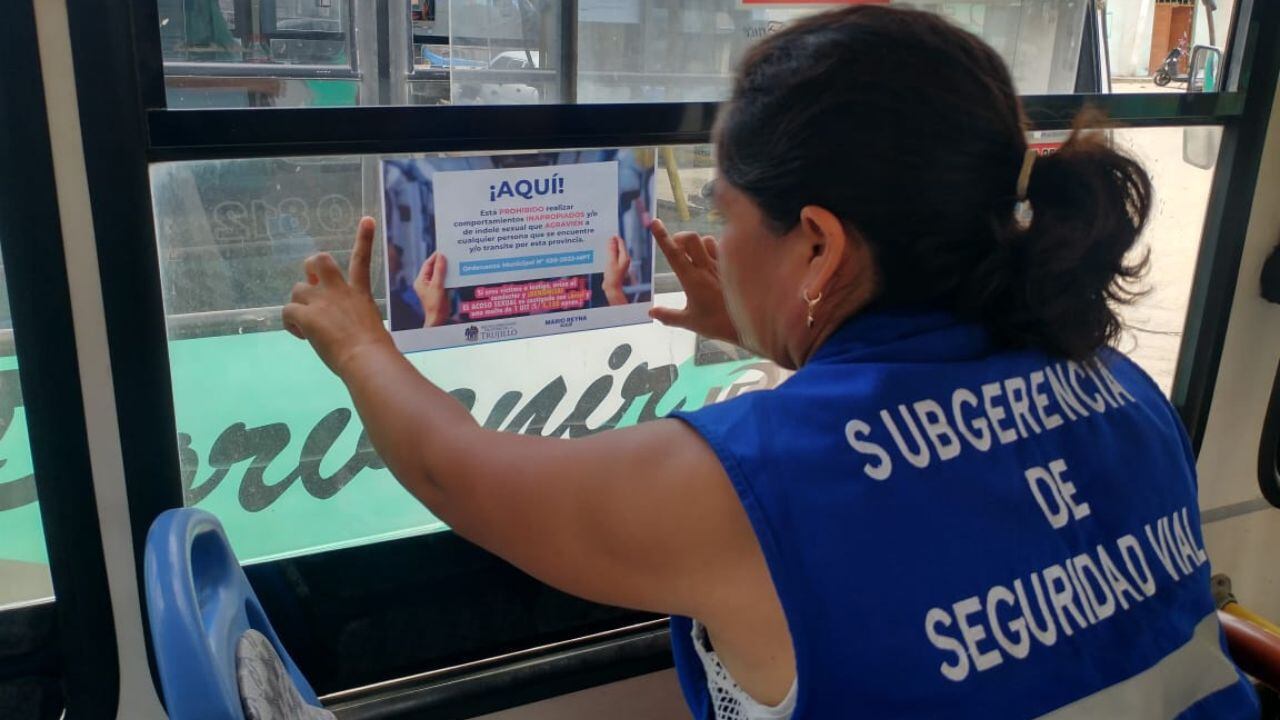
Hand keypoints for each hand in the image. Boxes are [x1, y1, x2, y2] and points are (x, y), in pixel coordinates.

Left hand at [284, 217, 395, 377]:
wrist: (366, 359)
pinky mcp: (306, 316)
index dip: (364, 238)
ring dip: (299, 305)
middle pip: (319, 262)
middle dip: (311, 268)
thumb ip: (359, 320)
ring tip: (306, 325)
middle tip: (311, 282)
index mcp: (360, 294)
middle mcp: (339, 291)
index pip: (361, 260)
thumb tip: (353, 333)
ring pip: (297, 290)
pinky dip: (290, 324)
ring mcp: (321, 302)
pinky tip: (301, 336)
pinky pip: (287, 312)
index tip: (366, 219)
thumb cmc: (376, 351)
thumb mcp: (372, 327)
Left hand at [413, 253, 449, 326]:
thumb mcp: (437, 286)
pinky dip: (449, 275)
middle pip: (434, 268)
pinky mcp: (439, 290)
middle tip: (451, 255)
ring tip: (454, 262)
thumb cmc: (434, 305)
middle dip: (442, 262)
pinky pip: (444, 279)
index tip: (443, 251)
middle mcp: (425, 282)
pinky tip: (455, 273)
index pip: (428, 264)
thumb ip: (439, 271)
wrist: (438, 319)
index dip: (435, 257)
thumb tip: (441, 257)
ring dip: (447, 269)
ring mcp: (432, 286)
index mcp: (421, 280)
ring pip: (440, 273)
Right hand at [602, 235, 631, 305]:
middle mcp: (624, 259)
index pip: (620, 242)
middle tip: (602, 237)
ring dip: (608, 248)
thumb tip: (612, 238)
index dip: (614, 237)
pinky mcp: (615, 266)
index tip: (606, 232)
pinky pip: (611, 257)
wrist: (612, 289)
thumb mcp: (611, 262)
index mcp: (625, 257)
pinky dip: (607, 254)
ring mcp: (620, 263)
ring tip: (601, 244)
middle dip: (610, 242)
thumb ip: (612, 250)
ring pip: (614, 251)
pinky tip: (601, 254)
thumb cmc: (612, 277)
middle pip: (617, 246)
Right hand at [648, 219, 739, 344]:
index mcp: (692, 280)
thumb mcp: (690, 322)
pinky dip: (714, 249)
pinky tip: (714, 260)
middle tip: (676, 247)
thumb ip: (668, 316)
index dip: (662, 237)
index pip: (673, 254)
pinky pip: (722, 248)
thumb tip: (651, 312)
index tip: (655, 223)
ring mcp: (721, 265)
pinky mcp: (732, 268)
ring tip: (695, 256)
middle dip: (680, 237)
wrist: (746, 324)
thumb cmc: (716, 324)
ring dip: (698, 244)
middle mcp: (705, 268)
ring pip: (707, 240)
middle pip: (690, 238)